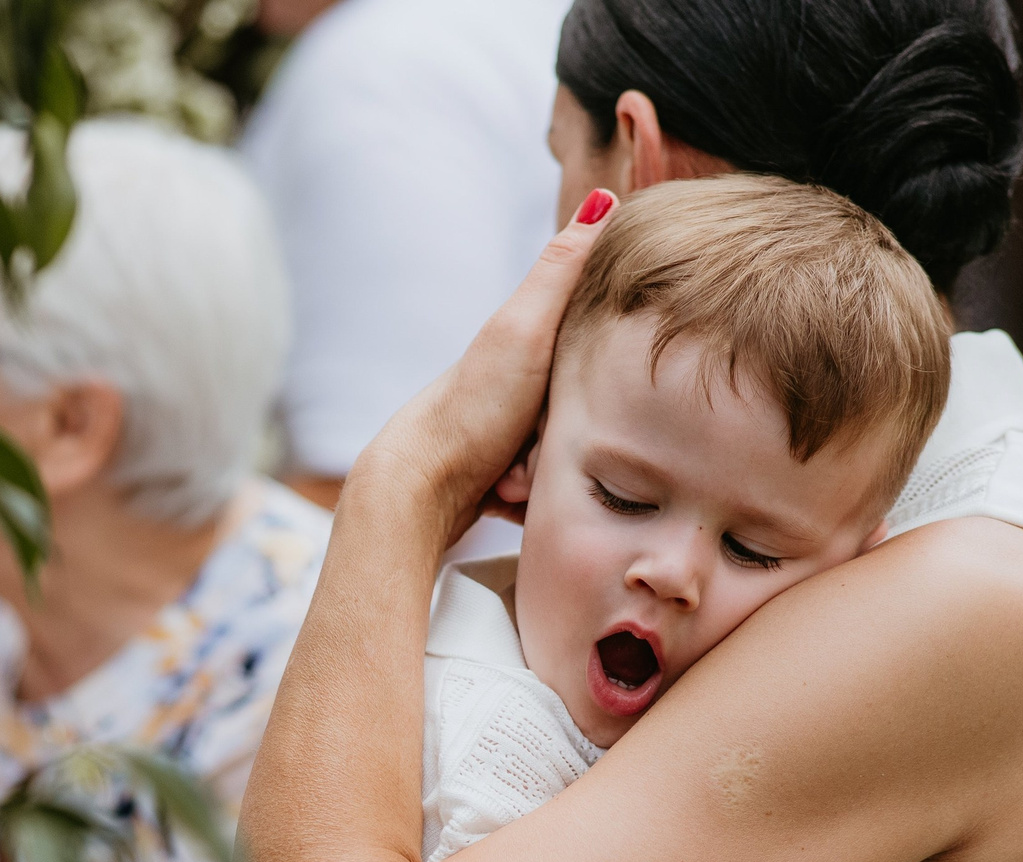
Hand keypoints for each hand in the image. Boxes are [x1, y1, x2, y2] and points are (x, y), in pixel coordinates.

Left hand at [348, 189, 615, 553]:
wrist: (417, 491)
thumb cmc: (471, 409)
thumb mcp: (523, 330)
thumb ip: (564, 271)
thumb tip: (605, 198)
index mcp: (527, 336)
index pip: (599, 336)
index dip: (606, 364)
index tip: (586, 386)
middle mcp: (520, 379)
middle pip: (589, 405)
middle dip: (571, 434)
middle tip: (536, 443)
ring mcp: (511, 430)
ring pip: (571, 455)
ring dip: (551, 473)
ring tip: (518, 476)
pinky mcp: (506, 477)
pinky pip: (549, 495)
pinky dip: (536, 501)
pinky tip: (513, 500)